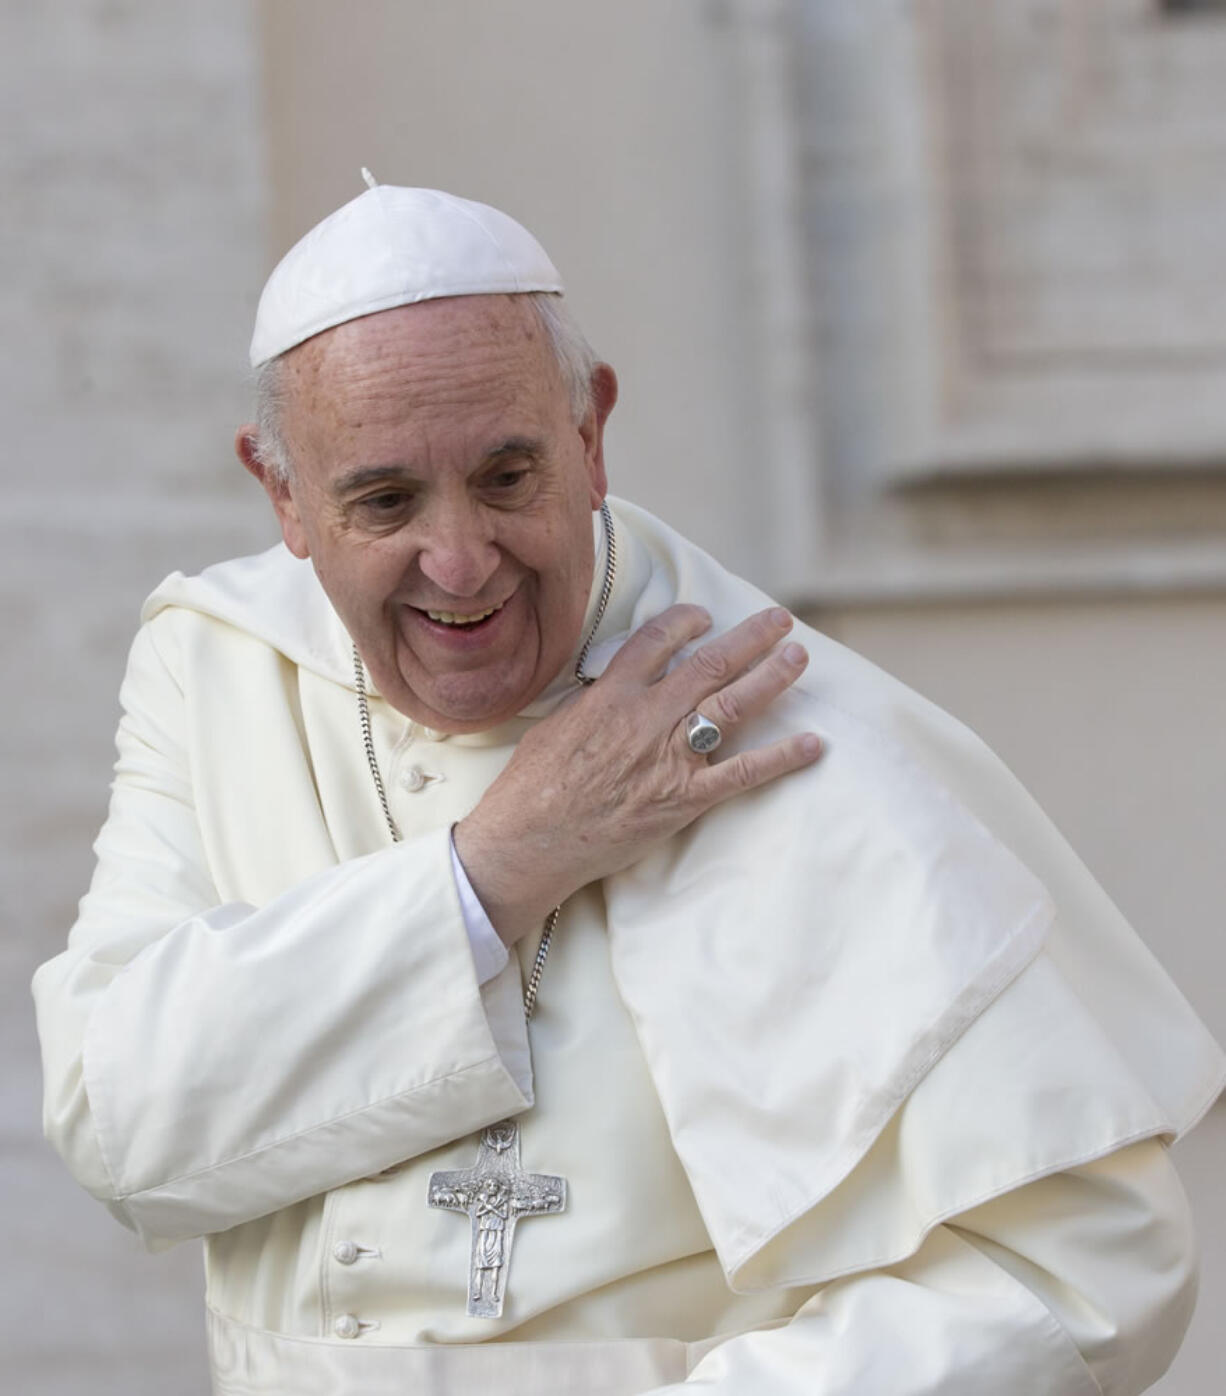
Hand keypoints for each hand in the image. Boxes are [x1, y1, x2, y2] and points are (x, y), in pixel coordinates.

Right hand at [453, 604, 822, 945]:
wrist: (529, 840)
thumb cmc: (530, 787)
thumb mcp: (554, 725)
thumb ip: (591, 703)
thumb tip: (605, 691)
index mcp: (611, 694)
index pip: (658, 640)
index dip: (686, 621)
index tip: (705, 616)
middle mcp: (647, 716)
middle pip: (710, 663)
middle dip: (751, 638)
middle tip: (781, 621)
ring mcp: (669, 756)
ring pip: (733, 705)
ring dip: (771, 678)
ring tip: (798, 658)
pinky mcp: (684, 798)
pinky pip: (743, 773)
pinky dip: (781, 757)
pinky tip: (812, 744)